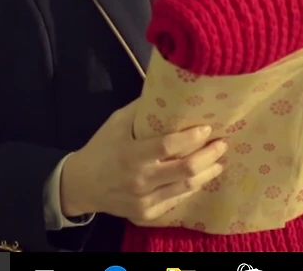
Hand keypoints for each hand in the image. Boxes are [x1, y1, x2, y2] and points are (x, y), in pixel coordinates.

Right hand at [60, 100, 228, 224]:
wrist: (81, 185)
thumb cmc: (102, 148)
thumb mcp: (117, 122)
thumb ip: (142, 108)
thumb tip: (170, 87)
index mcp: (131, 154)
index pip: (168, 146)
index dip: (192, 138)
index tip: (208, 128)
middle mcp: (139, 180)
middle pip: (185, 169)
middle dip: (209, 155)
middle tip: (222, 143)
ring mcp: (143, 201)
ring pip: (186, 187)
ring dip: (208, 173)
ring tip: (219, 160)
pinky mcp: (146, 215)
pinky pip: (176, 200)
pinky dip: (192, 187)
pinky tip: (202, 176)